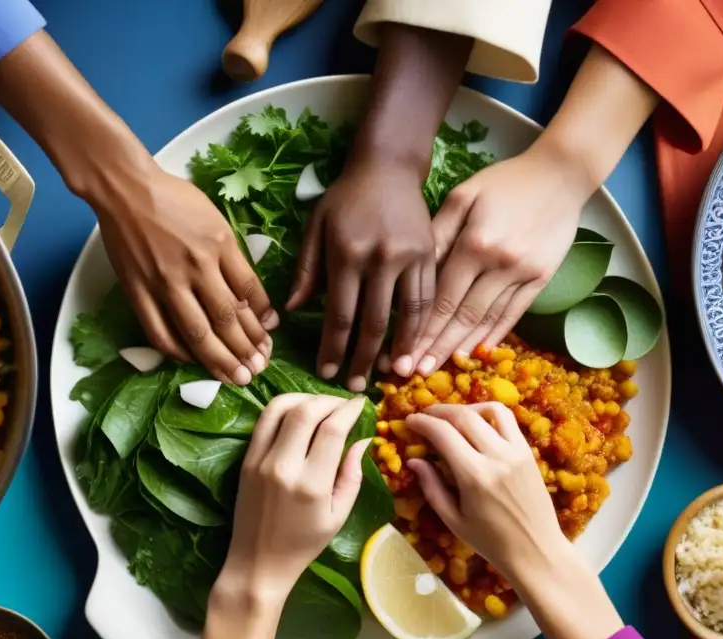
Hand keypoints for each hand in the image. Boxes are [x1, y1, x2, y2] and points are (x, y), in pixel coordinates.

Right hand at [93, 161, 278, 385]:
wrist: (125, 189)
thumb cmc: (175, 201)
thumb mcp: (217, 221)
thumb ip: (236, 261)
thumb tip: (256, 302)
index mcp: (218, 245)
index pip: (248, 293)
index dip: (262, 321)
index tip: (270, 339)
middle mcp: (194, 267)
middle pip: (226, 319)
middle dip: (246, 350)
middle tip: (258, 370)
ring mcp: (163, 282)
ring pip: (196, 332)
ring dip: (219, 360)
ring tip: (235, 378)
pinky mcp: (137, 291)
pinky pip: (159, 332)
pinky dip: (178, 352)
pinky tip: (192, 361)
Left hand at [219, 394, 369, 598]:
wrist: (257, 562)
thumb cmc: (304, 544)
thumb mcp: (338, 515)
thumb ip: (352, 475)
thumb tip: (363, 439)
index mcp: (311, 484)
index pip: (332, 430)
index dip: (349, 410)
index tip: (361, 404)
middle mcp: (283, 467)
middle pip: (306, 411)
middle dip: (329, 400)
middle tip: (343, 404)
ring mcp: (259, 460)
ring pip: (280, 407)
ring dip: (304, 398)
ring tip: (321, 405)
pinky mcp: (246, 459)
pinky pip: (264, 421)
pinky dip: (283, 408)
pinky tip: (298, 413)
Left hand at [287, 154, 434, 391]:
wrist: (388, 167)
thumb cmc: (345, 199)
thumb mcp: (315, 227)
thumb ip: (305, 270)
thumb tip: (292, 311)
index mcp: (346, 254)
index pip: (339, 314)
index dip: (333, 348)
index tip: (326, 373)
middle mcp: (380, 259)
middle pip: (372, 323)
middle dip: (362, 359)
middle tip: (355, 386)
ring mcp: (410, 258)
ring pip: (406, 317)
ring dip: (397, 351)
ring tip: (389, 376)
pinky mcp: (431, 256)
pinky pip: (428, 301)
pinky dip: (422, 328)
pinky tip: (414, 348)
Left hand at [402, 139, 592, 376]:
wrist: (560, 174)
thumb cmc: (503, 182)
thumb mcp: (463, 196)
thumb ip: (438, 234)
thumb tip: (413, 273)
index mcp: (475, 243)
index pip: (442, 298)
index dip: (422, 330)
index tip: (404, 353)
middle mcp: (500, 264)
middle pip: (462, 317)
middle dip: (436, 348)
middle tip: (414, 374)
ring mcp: (524, 275)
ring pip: (487, 321)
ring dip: (462, 348)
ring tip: (440, 370)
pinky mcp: (542, 279)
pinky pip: (513, 314)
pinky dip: (494, 336)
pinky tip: (477, 353)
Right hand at [404, 402, 567, 583]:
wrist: (536, 550)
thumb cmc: (490, 542)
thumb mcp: (453, 520)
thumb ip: (432, 487)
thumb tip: (414, 461)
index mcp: (474, 476)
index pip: (443, 434)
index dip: (422, 423)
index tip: (409, 421)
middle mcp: (496, 457)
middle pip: (463, 416)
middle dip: (438, 411)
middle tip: (424, 416)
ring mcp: (516, 451)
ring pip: (489, 410)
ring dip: (465, 408)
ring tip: (451, 418)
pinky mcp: (528, 452)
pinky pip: (508, 420)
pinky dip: (488, 414)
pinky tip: (477, 424)